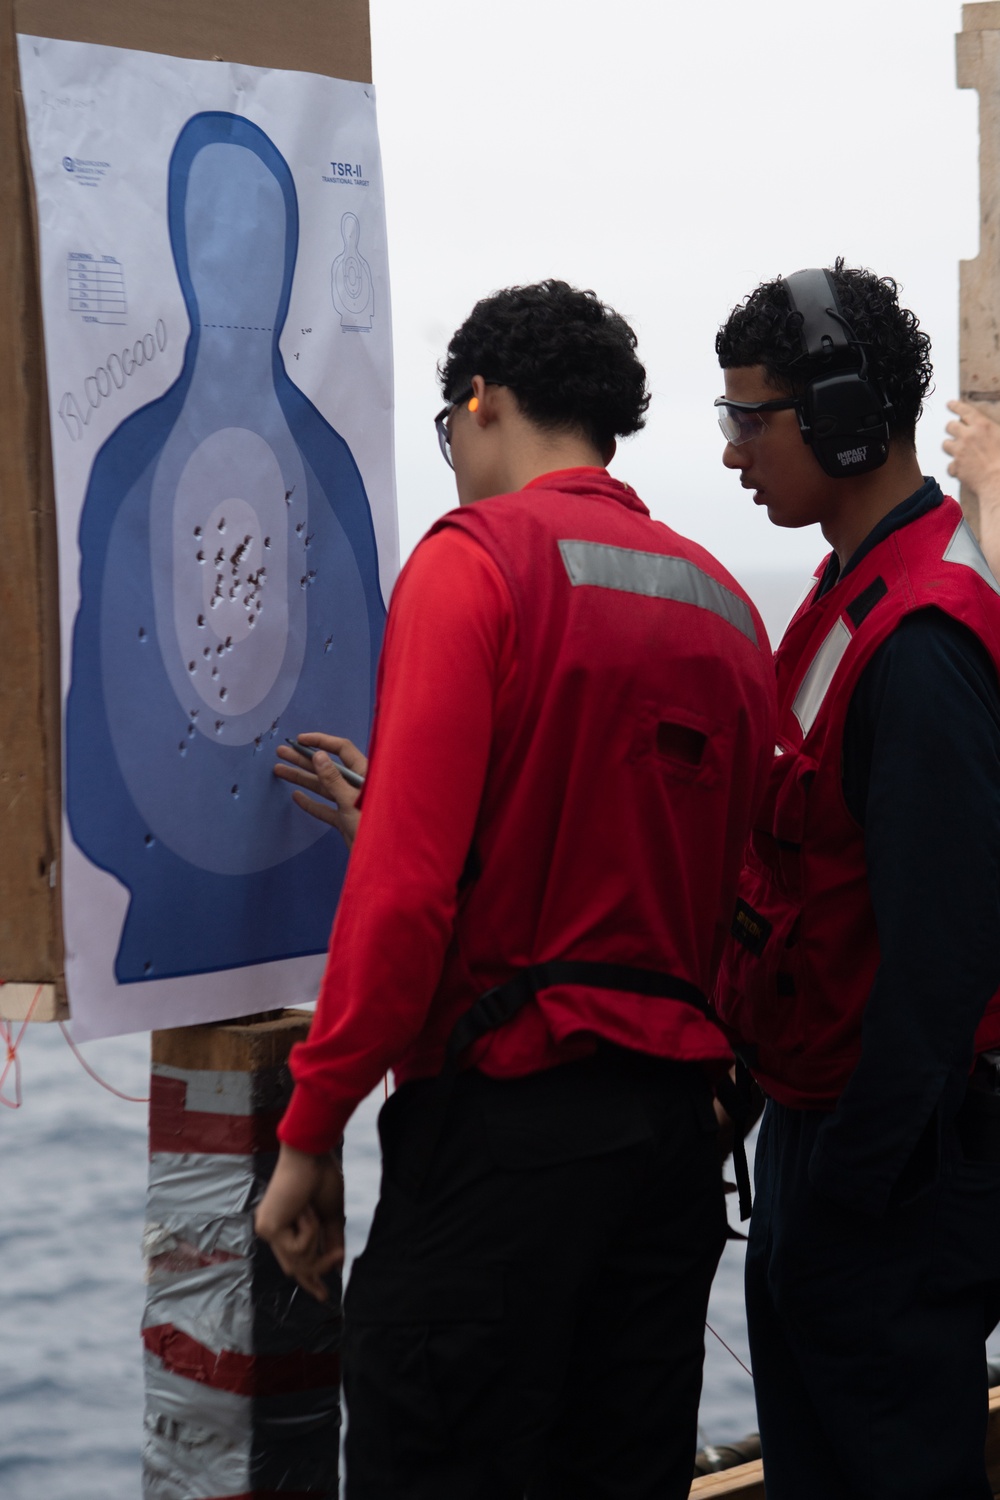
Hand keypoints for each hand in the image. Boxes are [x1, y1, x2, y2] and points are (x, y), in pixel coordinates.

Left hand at [254, 1143, 344, 1300]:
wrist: (312, 1155)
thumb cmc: (321, 1177)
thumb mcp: (331, 1215)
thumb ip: (332, 1240)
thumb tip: (337, 1265)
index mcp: (284, 1225)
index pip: (294, 1260)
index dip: (309, 1279)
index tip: (323, 1294)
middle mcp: (272, 1230)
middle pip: (295, 1267)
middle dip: (313, 1279)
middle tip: (325, 1294)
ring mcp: (268, 1230)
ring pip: (299, 1262)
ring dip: (315, 1242)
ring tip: (314, 1214)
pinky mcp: (270, 1229)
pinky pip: (298, 1248)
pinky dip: (309, 1231)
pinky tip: (304, 1210)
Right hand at [274, 733, 367, 849]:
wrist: (380, 859)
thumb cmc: (372, 826)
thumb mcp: (350, 800)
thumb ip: (333, 779)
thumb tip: (318, 755)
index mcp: (365, 774)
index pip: (342, 750)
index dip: (321, 742)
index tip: (300, 740)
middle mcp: (356, 785)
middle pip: (327, 767)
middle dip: (304, 759)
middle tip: (282, 752)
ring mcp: (349, 803)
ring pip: (323, 787)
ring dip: (302, 778)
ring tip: (279, 769)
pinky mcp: (345, 820)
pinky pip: (324, 808)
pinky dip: (310, 803)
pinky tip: (296, 796)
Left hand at [943, 399, 999, 496]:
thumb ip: (991, 430)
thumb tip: (985, 428)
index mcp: (983, 425)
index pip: (964, 410)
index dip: (955, 406)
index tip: (949, 404)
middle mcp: (968, 436)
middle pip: (950, 426)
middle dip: (952, 428)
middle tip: (956, 432)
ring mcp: (960, 451)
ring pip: (945, 444)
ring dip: (951, 447)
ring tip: (959, 452)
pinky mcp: (956, 467)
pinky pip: (950, 466)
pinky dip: (955, 468)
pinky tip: (963, 470)